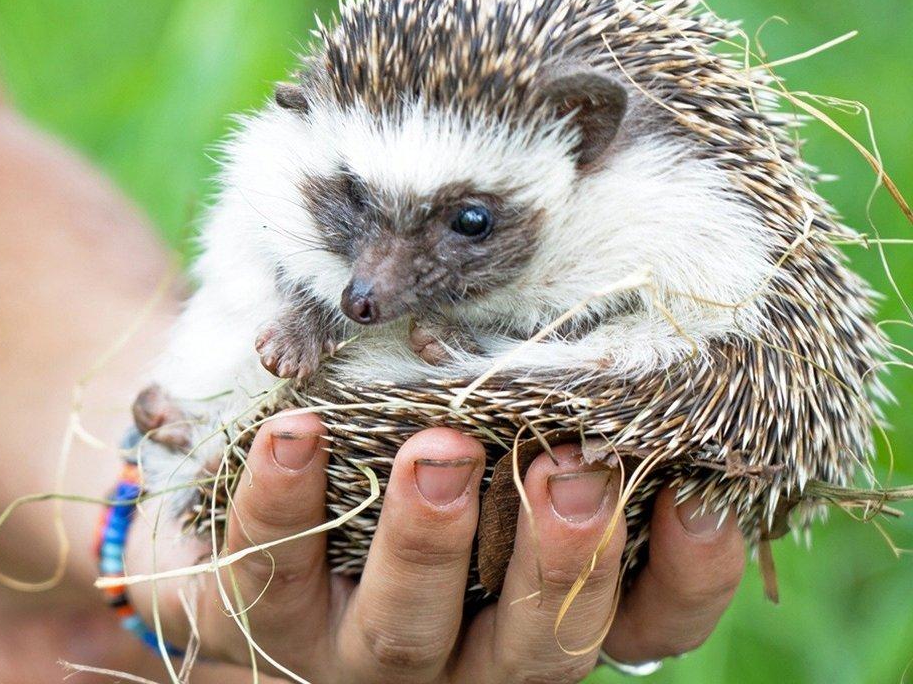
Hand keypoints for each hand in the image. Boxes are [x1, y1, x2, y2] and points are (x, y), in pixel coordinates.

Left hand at [126, 412, 745, 682]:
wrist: (240, 519)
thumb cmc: (392, 461)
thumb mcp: (480, 442)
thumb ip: (539, 409)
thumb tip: (623, 297)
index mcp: (529, 616)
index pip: (642, 625)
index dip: (687, 577)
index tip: (704, 494)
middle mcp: (458, 658)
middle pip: (536, 645)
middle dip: (561, 560)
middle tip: (570, 472)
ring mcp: (350, 654)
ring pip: (405, 628)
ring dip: (427, 539)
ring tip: (437, 450)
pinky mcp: (253, 625)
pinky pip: (267, 569)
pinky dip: (283, 496)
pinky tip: (294, 427)